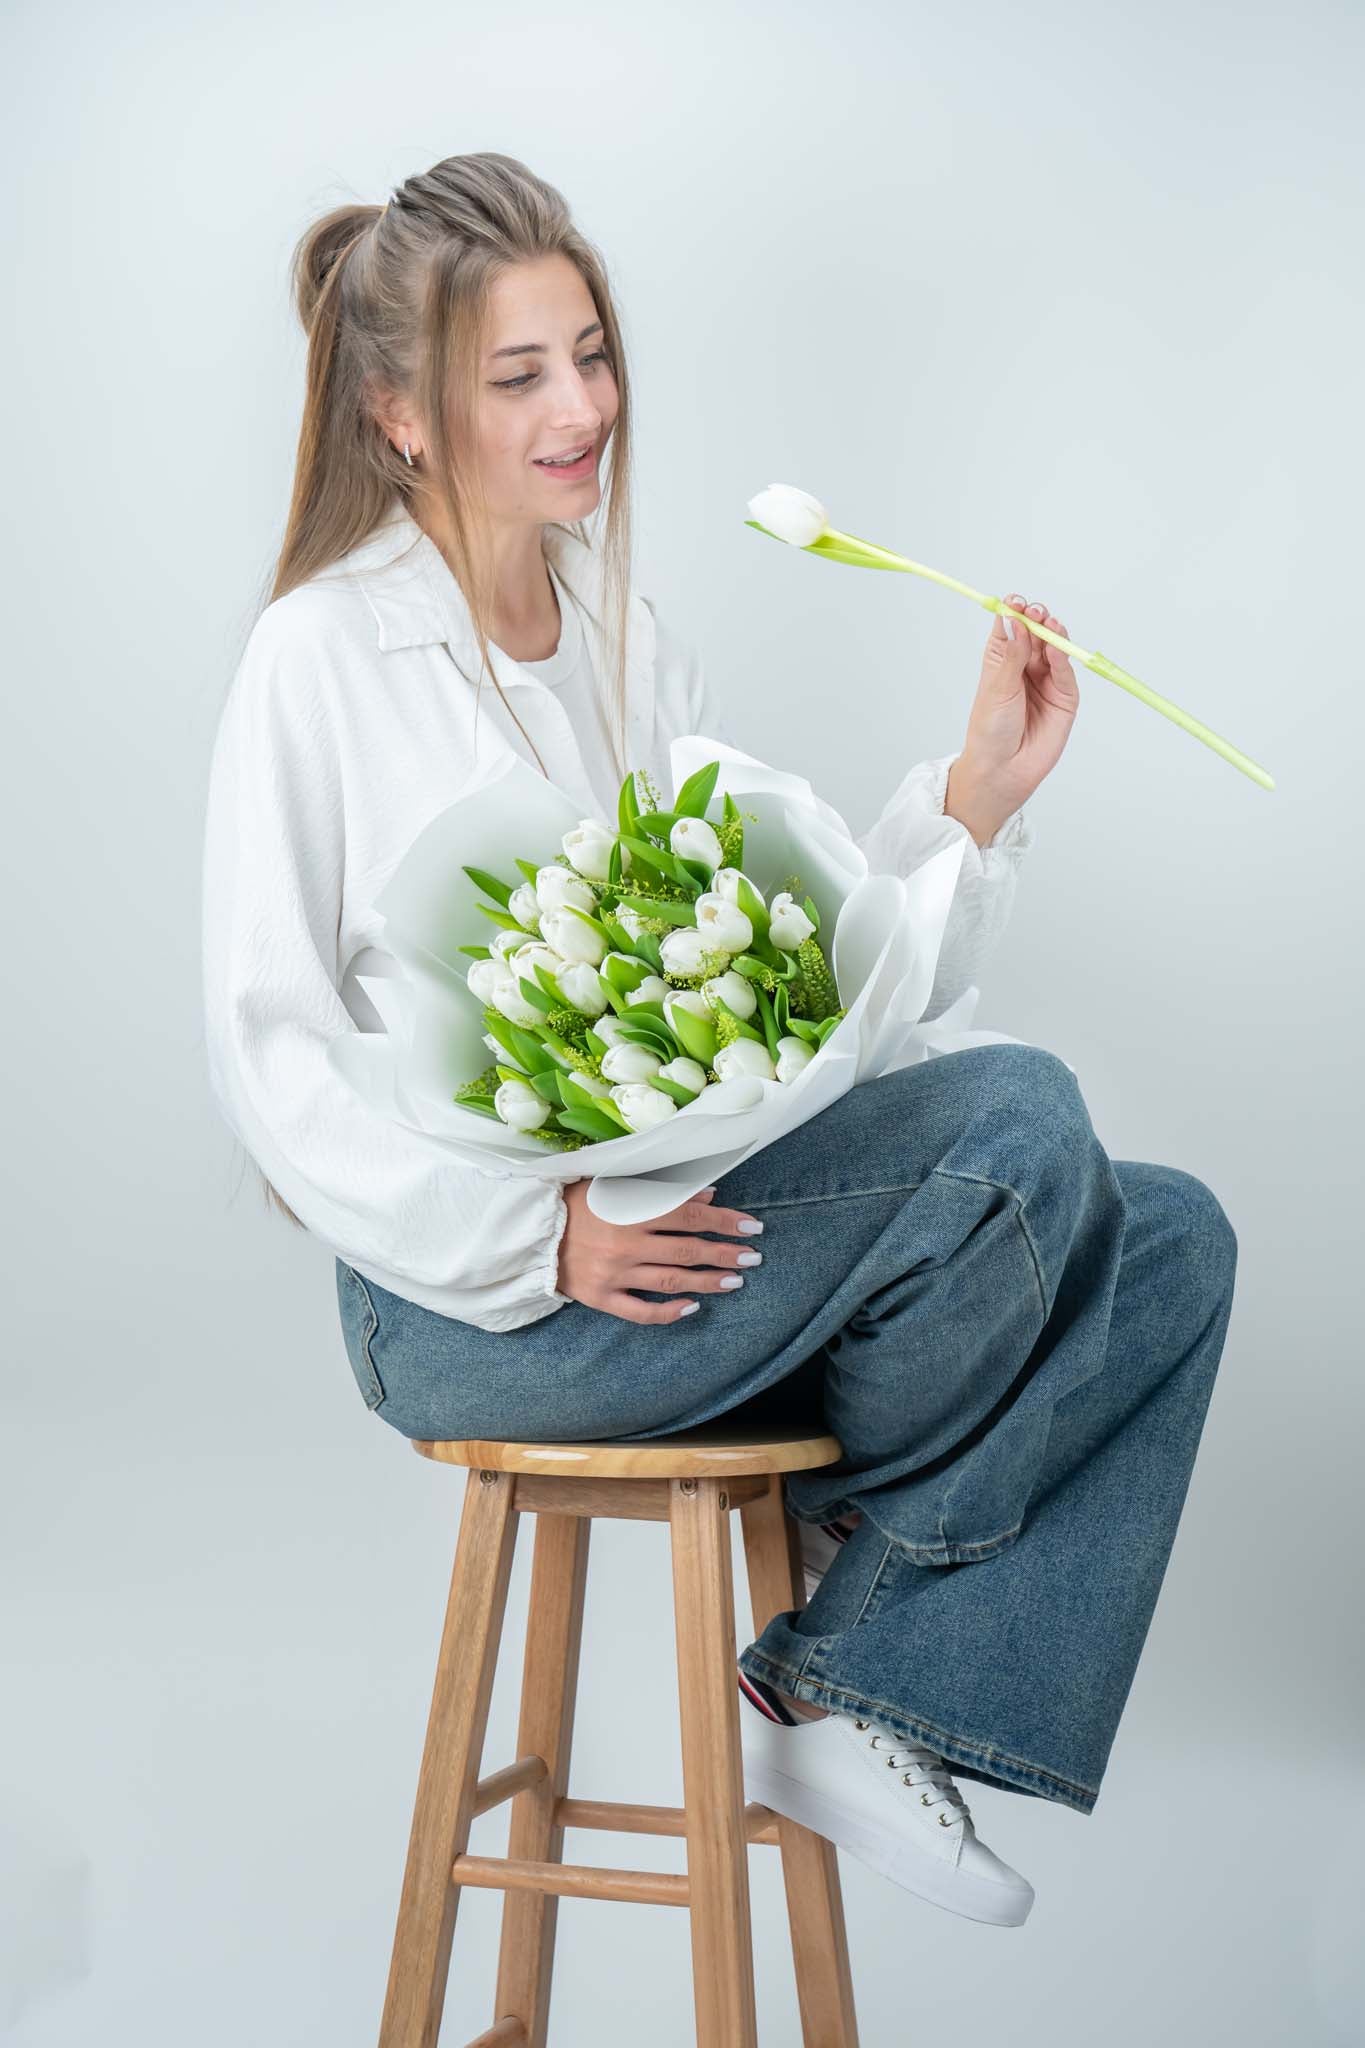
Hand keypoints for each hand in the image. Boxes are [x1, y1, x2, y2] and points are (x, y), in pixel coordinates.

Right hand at [555, 1181, 763, 1323]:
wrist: (531, 1232)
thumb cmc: (577, 1202)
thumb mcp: (618, 1184)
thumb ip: (663, 1189)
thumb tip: (708, 1195)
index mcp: (631, 1211)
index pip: (691, 1217)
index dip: (725, 1222)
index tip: (752, 1227)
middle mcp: (626, 1244)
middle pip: (688, 1251)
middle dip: (725, 1254)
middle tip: (753, 1256)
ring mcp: (614, 1274)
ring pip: (671, 1282)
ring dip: (708, 1282)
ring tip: (735, 1281)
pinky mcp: (601, 1298)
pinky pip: (641, 1312)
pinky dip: (669, 1313)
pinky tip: (692, 1307)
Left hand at [949, 592, 1079, 836]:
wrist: (1001, 769)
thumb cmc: (990, 731)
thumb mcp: (997, 688)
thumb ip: (1011, 654)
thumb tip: (1015, 620)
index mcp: (1002, 661)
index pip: (1012, 628)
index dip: (1014, 613)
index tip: (1014, 602)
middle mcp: (1026, 668)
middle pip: (1036, 634)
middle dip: (1037, 620)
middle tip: (1035, 612)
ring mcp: (1047, 682)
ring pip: (1054, 650)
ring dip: (1052, 634)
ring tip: (1048, 623)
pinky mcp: (1065, 699)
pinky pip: (1066, 673)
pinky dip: (1062, 659)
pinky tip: (1055, 648)